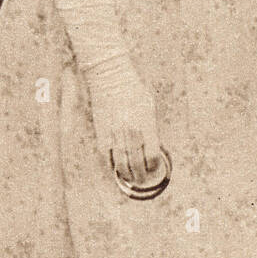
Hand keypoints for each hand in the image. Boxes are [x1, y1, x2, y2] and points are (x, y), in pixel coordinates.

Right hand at [84, 52, 163, 185]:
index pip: (153, 156)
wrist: (110, 77)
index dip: (154, 167)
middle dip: (141, 176)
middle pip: (138, 164)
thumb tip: (152, 146)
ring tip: (130, 179)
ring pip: (121, 164)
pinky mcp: (101, 133)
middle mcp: (131, 132)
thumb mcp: (150, 106)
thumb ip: (151, 127)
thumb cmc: (133, 89)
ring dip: (127, 175)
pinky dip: (111, 167)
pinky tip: (116, 170)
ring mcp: (115, 134)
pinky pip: (106, 157)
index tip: (154, 169)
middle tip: (142, 180)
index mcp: (146, 125)